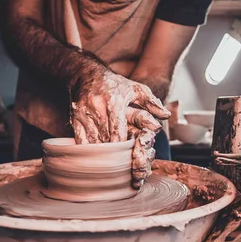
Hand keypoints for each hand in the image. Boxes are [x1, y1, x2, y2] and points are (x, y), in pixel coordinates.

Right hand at [70, 70, 169, 186]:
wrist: (86, 75)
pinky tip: (97, 159)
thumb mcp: (136, 89)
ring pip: (93, 142)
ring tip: (112, 166)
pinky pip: (80, 141)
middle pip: (106, 139)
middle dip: (114, 154)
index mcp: (114, 102)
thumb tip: (165, 115)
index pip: (118, 130)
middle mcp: (97, 108)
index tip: (129, 158)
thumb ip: (152, 103)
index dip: (122, 146)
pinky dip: (89, 151)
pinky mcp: (74, 120)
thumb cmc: (115, 85)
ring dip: (102, 155)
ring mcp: (83, 115)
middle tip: (123, 167)